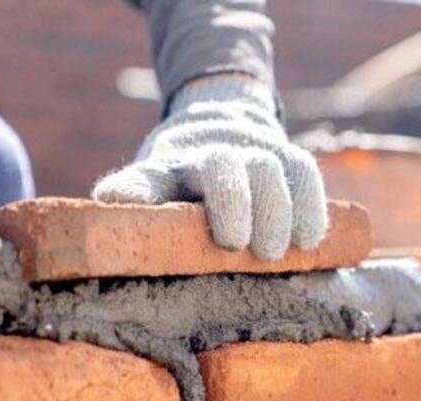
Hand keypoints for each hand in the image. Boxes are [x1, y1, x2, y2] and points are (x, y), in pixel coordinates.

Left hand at [92, 75, 327, 261]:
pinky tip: (308, 240)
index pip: (151, 177)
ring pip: (267, 168)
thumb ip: (140, 200)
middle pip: (221, 166)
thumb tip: (110, 204)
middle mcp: (212, 152)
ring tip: (274, 253)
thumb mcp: (156, 188)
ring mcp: (254, 151)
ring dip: (274, 210)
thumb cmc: (184, 180)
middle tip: (237, 246)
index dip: (141, 192)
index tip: (133, 209)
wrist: (223, 125)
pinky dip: (310, 206)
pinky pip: (304, 173)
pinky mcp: (288, 156)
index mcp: (168, 167)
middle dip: (232, 202)